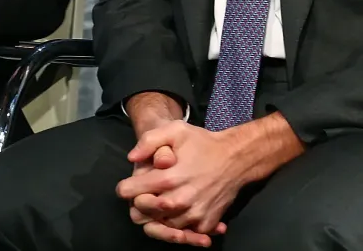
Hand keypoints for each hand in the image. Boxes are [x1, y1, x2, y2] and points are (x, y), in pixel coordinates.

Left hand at [117, 121, 242, 242]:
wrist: (236, 158)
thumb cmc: (203, 143)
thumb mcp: (175, 130)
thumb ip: (149, 141)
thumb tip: (132, 158)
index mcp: (169, 178)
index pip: (133, 193)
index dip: (126, 188)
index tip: (127, 186)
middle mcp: (180, 200)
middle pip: (145, 213)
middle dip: (140, 203)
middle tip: (144, 194)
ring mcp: (195, 215)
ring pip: (164, 225)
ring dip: (159, 216)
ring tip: (161, 202)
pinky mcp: (207, 223)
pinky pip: (186, 232)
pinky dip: (180, 226)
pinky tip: (179, 212)